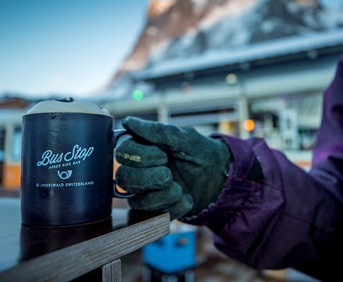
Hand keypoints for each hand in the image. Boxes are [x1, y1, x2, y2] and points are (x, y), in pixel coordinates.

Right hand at [115, 116, 231, 219]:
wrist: (220, 177)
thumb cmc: (200, 152)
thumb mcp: (184, 138)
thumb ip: (157, 131)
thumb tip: (128, 122)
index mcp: (141, 148)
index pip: (122, 153)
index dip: (141, 157)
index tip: (164, 155)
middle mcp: (137, 170)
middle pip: (123, 178)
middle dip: (150, 179)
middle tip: (170, 175)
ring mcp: (144, 193)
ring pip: (137, 201)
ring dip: (163, 196)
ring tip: (181, 190)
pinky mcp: (154, 212)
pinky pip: (148, 220)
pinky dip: (170, 212)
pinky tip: (186, 201)